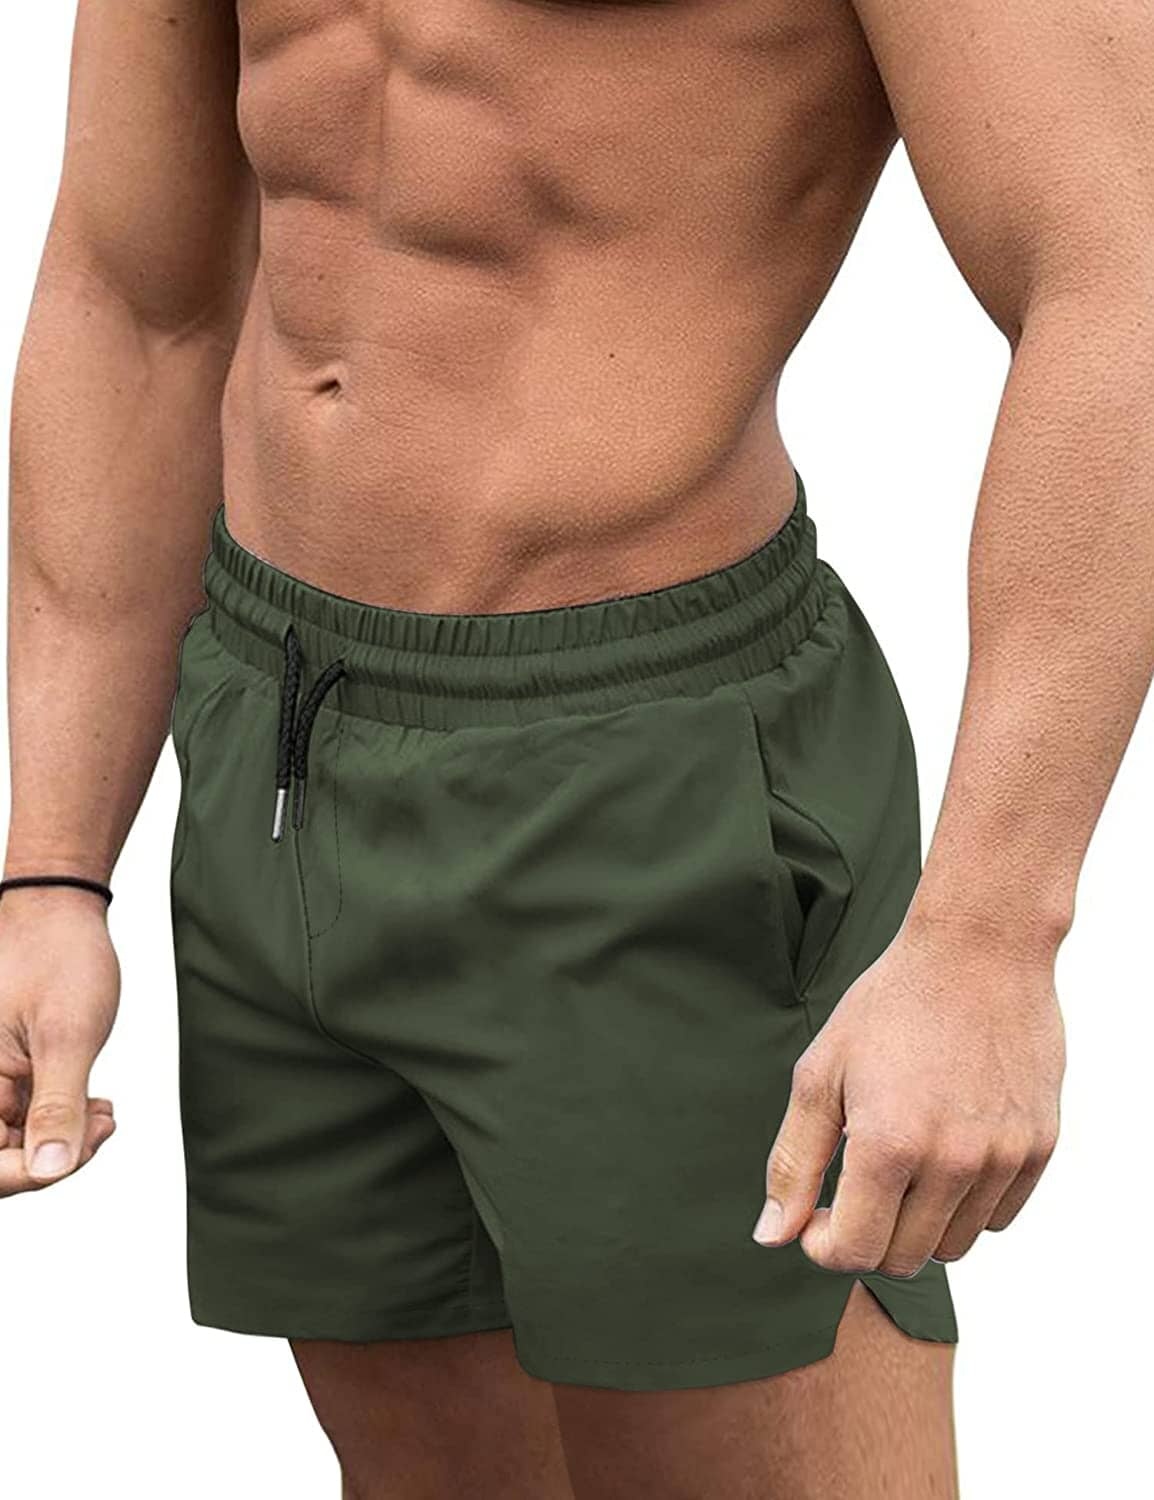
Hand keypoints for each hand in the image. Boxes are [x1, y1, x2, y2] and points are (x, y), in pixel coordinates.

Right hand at [0, 887, 118, 1195]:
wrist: (60, 912)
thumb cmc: (58, 958)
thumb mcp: (66, 1035)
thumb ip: (57, 1106)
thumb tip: (50, 1170)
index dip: (27, 1174)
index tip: (75, 1157)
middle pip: (1, 1159)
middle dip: (51, 1158)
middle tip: (100, 1129)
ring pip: (19, 1143)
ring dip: (64, 1139)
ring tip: (104, 1115)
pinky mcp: (10, 1076)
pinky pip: (29, 1119)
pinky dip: (65, 1120)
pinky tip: (98, 1108)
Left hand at [753, 914, 1065, 1274]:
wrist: (978, 952)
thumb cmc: (891, 1006)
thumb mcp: (821, 1074)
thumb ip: (794, 1161)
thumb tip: (772, 1235)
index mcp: (889, 1144)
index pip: (855, 1251)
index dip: (823, 1245)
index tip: (815, 1215)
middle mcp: (953, 1162)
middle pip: (904, 1258)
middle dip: (867, 1237)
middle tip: (853, 1188)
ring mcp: (1003, 1158)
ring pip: (954, 1245)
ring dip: (918, 1223)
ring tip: (902, 1162)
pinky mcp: (1039, 1147)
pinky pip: (998, 1216)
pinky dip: (966, 1204)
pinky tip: (945, 1151)